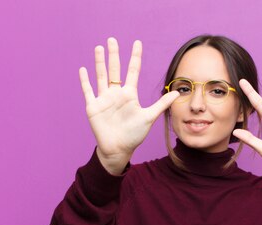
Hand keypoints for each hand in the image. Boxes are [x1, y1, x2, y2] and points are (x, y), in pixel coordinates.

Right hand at [79, 37, 179, 173]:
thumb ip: (161, 104)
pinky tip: (83, 69)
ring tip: (99, 48)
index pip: (133, 71)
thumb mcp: (149, 117)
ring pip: (101, 76)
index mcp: (129, 94)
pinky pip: (88, 91)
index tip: (137, 43)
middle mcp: (116, 94)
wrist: (118, 149)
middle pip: (115, 69)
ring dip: (99, 62)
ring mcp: (104, 99)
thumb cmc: (134, 134)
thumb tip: (178, 93)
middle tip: (112, 39)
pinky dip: (85, 81)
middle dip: (114, 54)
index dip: (135, 57)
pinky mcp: (93, 107)